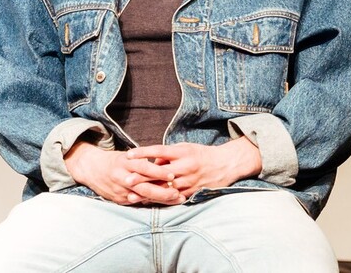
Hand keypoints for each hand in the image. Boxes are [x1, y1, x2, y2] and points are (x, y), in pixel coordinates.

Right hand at [64, 142, 182, 205]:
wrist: (91, 169)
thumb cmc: (116, 160)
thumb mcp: (129, 156)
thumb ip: (143, 162)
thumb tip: (164, 164)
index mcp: (125, 162)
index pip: (143, 168)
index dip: (158, 172)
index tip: (172, 175)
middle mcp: (121, 177)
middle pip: (144, 186)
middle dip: (162, 191)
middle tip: (177, 193)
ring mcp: (119, 190)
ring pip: (142, 197)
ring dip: (160, 199)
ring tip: (175, 199)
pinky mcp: (118, 199)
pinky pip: (137, 202)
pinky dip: (150, 203)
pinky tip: (164, 204)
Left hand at [126, 137, 262, 198]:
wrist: (224, 165)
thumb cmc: (202, 155)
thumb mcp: (186, 148)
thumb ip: (168, 155)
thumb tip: (151, 163)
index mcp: (183, 152)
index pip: (159, 151)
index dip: (144, 153)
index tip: (129, 154)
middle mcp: (185, 167)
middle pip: (159, 173)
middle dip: (142, 177)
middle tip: (125, 179)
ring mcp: (188, 181)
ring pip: (164, 189)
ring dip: (147, 192)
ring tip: (131, 194)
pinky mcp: (190, 192)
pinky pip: (172, 198)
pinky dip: (159, 200)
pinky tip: (147, 202)